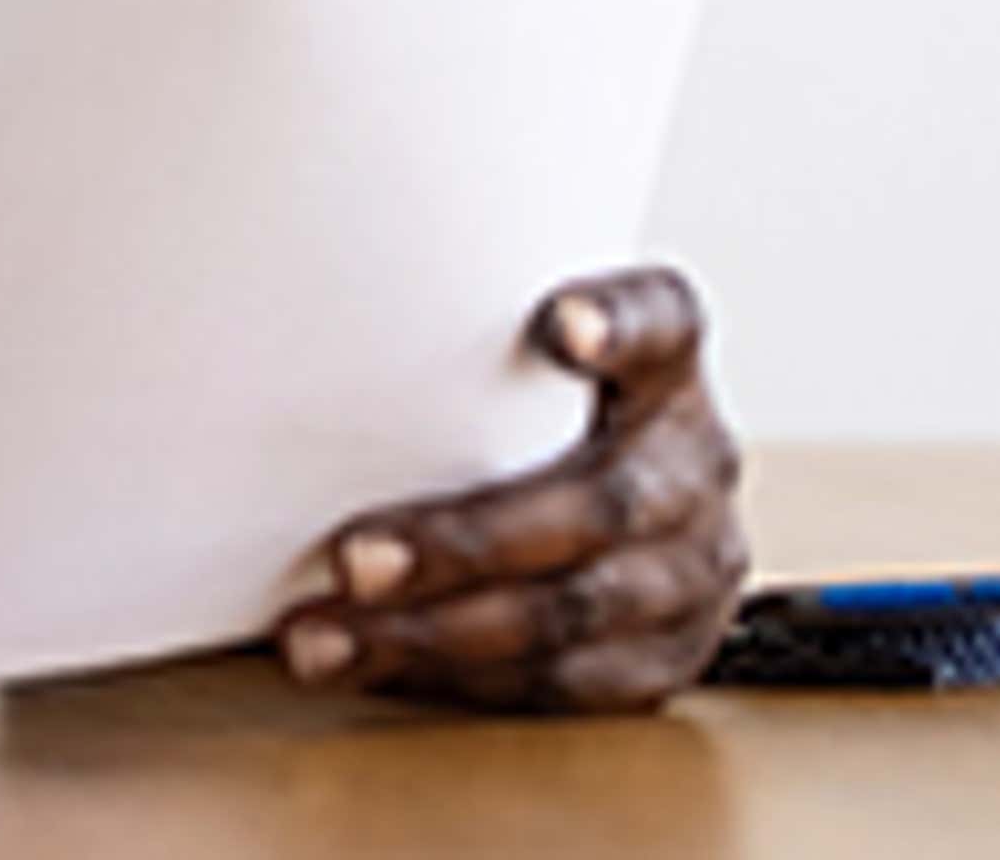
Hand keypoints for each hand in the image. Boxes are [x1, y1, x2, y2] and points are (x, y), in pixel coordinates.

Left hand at [277, 266, 744, 712]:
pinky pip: (564, 686)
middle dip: (468, 543)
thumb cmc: (537, 414)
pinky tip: (378, 666)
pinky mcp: (667, 656)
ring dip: (440, 635)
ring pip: (575, 614)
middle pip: (603, 504)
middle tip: (353, 559)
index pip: (660, 322)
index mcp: (667, 366)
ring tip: (330, 637)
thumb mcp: (520, 358)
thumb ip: (462, 339)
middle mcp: (696, 461)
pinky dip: (461, 683)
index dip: (615, 325)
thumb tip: (302, 313)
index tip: (559, 323)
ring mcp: (694, 569)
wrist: (642, 510)